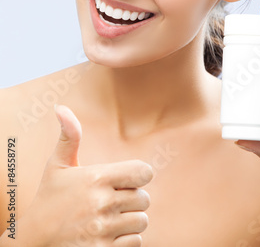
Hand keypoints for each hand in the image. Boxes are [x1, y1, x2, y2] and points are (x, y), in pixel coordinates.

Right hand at [16, 105, 152, 245]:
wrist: (35, 241)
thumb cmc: (50, 198)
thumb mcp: (57, 166)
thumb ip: (69, 136)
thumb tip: (60, 107)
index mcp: (96, 178)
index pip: (143, 172)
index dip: (139, 175)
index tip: (128, 179)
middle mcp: (102, 203)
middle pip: (144, 199)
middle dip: (132, 199)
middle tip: (112, 201)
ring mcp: (103, 230)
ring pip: (141, 221)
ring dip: (130, 220)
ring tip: (109, 218)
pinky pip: (135, 242)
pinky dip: (126, 240)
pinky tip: (107, 235)